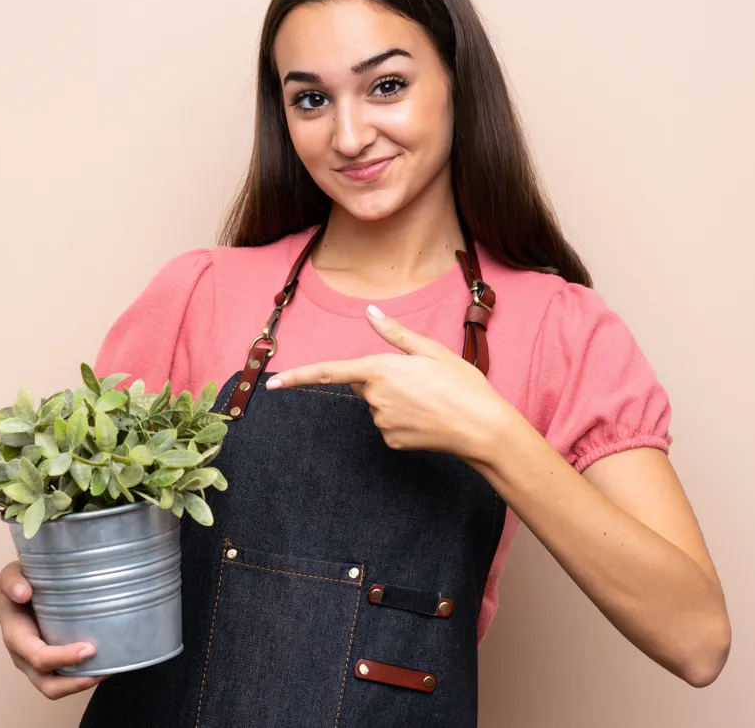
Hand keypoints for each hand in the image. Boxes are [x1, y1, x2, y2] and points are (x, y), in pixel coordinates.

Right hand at [0, 561, 107, 699]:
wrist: (14, 589)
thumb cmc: (16, 583)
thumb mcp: (9, 575)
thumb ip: (12, 581)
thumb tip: (24, 593)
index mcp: (14, 634)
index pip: (37, 656)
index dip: (63, 657)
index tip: (89, 649)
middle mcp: (23, 655)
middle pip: (46, 684)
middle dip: (76, 682)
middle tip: (104, 669)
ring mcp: (34, 662)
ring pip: (56, 688)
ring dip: (82, 684)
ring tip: (108, 671)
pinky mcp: (49, 661)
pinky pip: (63, 678)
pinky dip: (82, 677)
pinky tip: (103, 664)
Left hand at [265, 304, 518, 464]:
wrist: (482, 429)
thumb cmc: (462, 385)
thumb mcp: (431, 351)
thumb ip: (394, 333)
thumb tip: (370, 312)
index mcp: (380, 370)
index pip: (330, 372)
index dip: (298, 376)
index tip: (272, 383)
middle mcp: (375, 398)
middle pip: (363, 384)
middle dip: (381, 379)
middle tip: (420, 379)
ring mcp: (382, 423)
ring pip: (377, 405)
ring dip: (395, 399)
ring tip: (430, 398)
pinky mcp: (391, 442)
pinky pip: (388, 425)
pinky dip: (403, 420)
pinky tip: (427, 418)